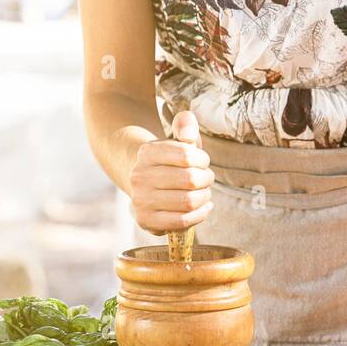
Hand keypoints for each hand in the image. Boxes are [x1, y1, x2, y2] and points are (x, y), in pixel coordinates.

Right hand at [128, 109, 215, 235]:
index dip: (202, 159)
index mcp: (147, 152)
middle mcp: (139, 176)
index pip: (187, 155)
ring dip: (205, 197)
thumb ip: (185, 124)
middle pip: (190, 180)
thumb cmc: (170, 160)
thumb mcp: (177, 137)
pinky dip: (200, 214)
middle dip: (206, 179)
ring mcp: (140, 200)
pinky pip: (182, 221)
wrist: (145, 184)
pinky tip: (204, 206)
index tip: (202, 161)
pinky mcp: (146, 221)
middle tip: (207, 178)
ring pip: (188, 201)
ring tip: (205, 192)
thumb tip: (188, 135)